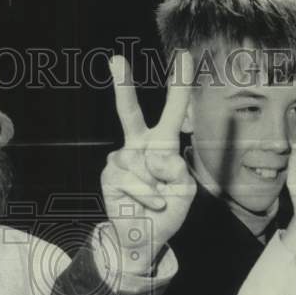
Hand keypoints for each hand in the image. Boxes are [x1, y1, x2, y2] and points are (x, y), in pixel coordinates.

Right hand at [101, 52, 197, 274]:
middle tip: (115, 60)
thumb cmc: (168, 211)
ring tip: (157, 200)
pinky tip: (149, 204)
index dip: (179, 85)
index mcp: (163, 145)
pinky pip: (132, 179)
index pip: (173, 112)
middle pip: (130, 113)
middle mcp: (139, 147)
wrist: (145, 238)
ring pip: (140, 162)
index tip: (185, 56)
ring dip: (156, 187)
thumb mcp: (186, 190)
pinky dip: (146, 195)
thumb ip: (178, 169)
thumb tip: (154, 158)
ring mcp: (121, 160)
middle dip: (123, 86)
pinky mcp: (109, 176)